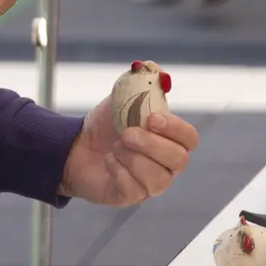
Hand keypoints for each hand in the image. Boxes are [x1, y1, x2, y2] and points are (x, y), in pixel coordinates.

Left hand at [60, 97, 198, 206]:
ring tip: (116, 147)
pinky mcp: (131, 196)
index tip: (152, 118)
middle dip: (151, 144)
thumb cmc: (105, 125)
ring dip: (131, 157)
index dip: (175, 129)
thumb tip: (157, 70)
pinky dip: (117, 170)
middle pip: (179, 160)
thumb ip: (140, 84)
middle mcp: (166, 164)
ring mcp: (150, 184)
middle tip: (126, 133)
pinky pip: (133, 188)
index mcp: (169, 139)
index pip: (189, 139)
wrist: (76, 145)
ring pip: (157, 178)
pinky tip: (108, 162)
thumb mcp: (121, 98)